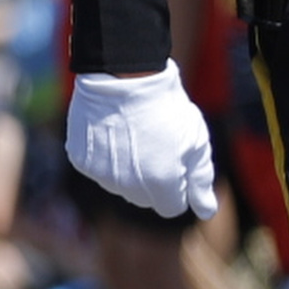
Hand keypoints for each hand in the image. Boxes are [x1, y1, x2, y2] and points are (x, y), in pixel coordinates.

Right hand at [65, 66, 218, 218]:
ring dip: (128, 169)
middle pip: (145, 199)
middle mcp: (128, 188)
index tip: (177, 160)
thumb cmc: (166, 107)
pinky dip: (105, 156)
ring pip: (120, 185)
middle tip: (155, 143)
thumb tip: (207, 212)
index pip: (172, 207)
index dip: (178, 185)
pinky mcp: (81, 161)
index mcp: (162, 185)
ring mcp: (101, 175)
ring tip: (132, 134)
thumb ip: (202, 181)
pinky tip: (111, 131)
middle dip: (153, 180)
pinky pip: (97, 169)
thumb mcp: (196, 141)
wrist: (122, 76)